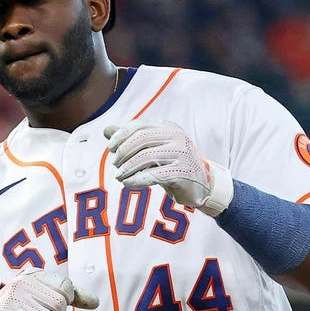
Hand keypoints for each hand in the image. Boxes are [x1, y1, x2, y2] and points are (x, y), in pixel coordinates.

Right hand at [0, 269, 98, 310]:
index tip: (55, 302)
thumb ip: (73, 296)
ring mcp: (14, 300)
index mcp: (35, 275)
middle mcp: (23, 284)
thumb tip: (97, 302)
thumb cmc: (26, 303)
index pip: (65, 287)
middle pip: (59, 305)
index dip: (66, 299)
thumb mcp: (47, 293)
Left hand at [103, 120, 233, 216]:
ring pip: (146, 157)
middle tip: (115, 165)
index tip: (110, 148)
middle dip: (123, 152)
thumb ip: (131, 139)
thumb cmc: (174, 165)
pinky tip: (128, 183)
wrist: (203, 185)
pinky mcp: (182, 172)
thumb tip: (106, 129)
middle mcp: (176, 136)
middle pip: (141, 139)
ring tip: (120, 177)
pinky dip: (136, 179)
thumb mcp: (154, 149)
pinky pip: (153, 174)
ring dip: (127, 168)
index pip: (139, 125)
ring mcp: (181, 154)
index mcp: (168, 127)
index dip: (121, 136)